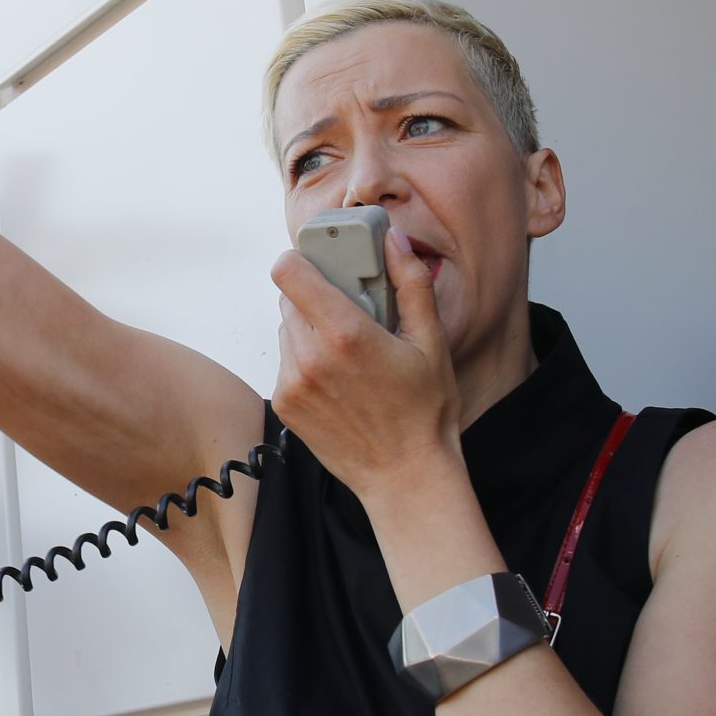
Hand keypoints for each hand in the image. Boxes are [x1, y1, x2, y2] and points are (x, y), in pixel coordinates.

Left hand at [270, 224, 462, 498]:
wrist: (405, 477)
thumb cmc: (425, 412)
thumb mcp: (431, 342)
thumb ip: (410, 282)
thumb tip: (394, 238)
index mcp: (345, 333)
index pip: (288, 272)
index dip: (299, 260)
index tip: (319, 263)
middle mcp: (310, 356)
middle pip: (289, 299)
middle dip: (315, 297)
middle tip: (351, 313)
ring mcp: (292, 383)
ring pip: (286, 331)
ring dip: (309, 330)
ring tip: (348, 352)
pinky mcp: (285, 405)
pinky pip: (285, 363)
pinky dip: (305, 361)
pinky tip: (338, 379)